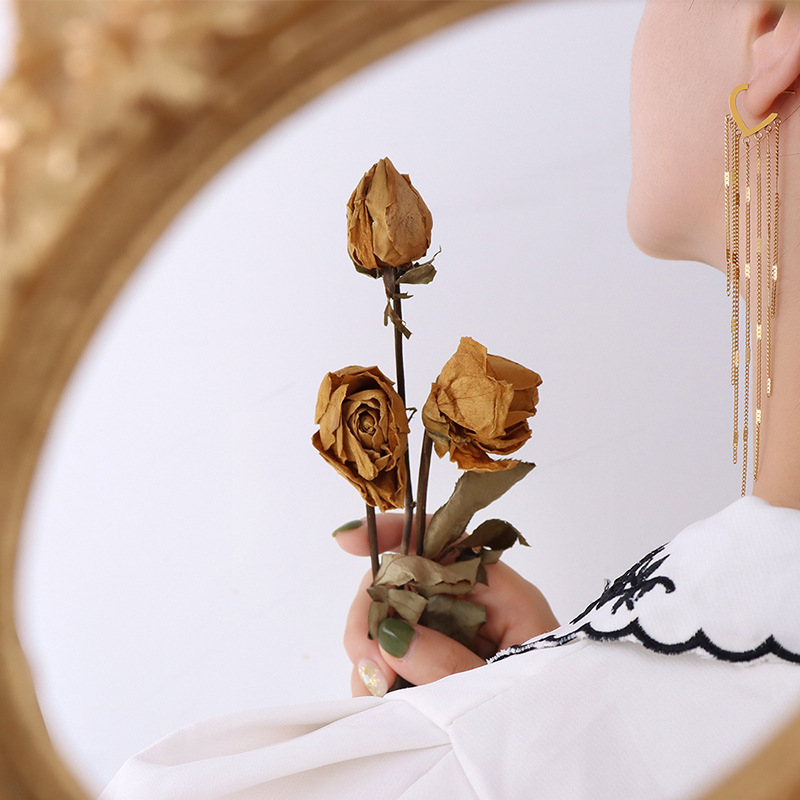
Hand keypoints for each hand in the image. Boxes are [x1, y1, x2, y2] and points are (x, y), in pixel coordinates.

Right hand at [335, 513, 558, 696]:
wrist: (569, 744)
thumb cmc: (550, 709)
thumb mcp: (505, 685)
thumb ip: (449, 664)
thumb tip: (394, 637)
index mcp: (501, 593)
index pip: (444, 540)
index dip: (396, 532)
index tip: (348, 541)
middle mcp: (471, 604)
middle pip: (403, 579)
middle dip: (373, 616)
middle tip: (369, 666)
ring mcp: (449, 631)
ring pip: (390, 618)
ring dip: (370, 653)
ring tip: (375, 693)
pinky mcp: (435, 660)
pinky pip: (393, 654)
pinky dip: (377, 676)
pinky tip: (378, 700)